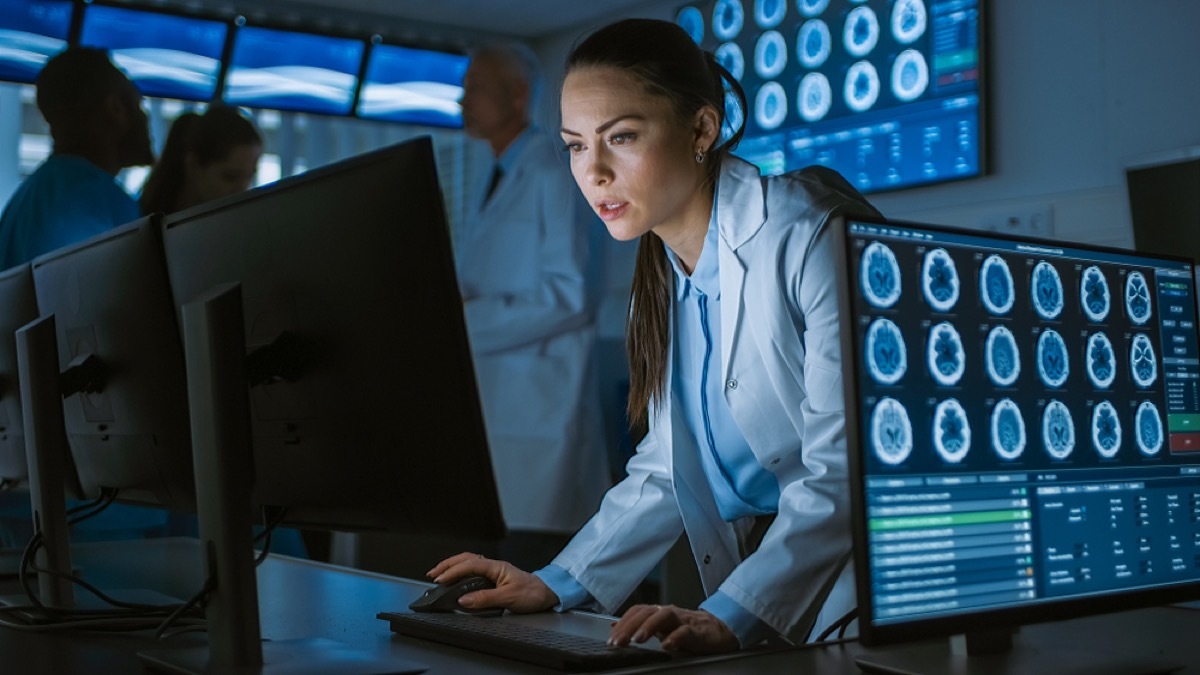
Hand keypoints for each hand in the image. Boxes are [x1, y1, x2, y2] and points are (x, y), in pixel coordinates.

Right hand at [426, 551, 558, 613]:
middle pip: (466, 559)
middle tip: (433, 574)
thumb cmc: (533, 593)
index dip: (453, 571)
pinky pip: (474, 571)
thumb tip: (464, 599)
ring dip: (453, 567)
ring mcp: (494, 571)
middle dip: (447, 565)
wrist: (547, 593)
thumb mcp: (509, 597)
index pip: (469, 564)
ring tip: (440, 575)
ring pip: (469, 563)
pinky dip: (461, 573)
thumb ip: (485, 598)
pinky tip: (456, 579)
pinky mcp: (495, 578)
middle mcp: (494, 566)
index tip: (440, 579)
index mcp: (497, 567)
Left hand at [608, 604, 739, 653]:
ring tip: (638, 639)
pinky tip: (666, 646)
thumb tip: (614, 626)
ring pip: (664, 616)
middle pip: (647, 612)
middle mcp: (669, 613)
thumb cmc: (689, 630)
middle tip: (618, 642)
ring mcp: (684, 620)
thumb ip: (640, 626)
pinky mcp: (698, 631)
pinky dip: (674, 637)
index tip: (611, 638)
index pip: (637, 612)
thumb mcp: (661, 628)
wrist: (720, 630)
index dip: (623, 623)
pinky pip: (685, 632)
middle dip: (630, 626)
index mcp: (659, 612)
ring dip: (649, 627)